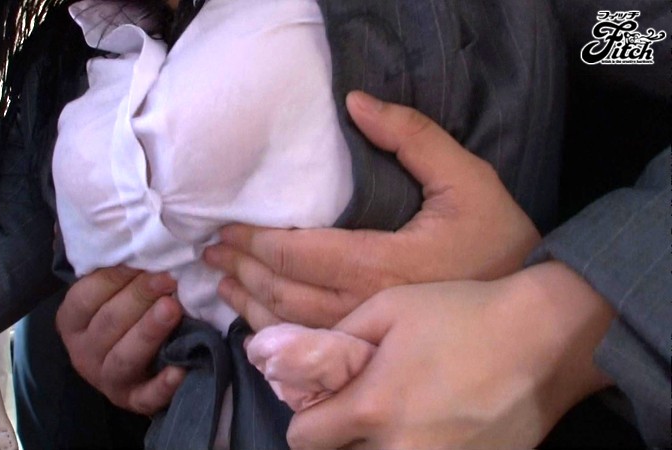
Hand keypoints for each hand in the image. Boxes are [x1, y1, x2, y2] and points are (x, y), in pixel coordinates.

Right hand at [56, 266, 185, 413]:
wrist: (133, 368)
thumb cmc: (122, 315)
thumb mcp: (107, 291)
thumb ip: (107, 262)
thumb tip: (98, 214)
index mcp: (72, 321)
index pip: (85, 297)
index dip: (114, 277)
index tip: (143, 260)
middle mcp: (84, 352)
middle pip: (109, 323)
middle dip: (139, 297)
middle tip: (168, 278)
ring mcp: (108, 379)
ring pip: (125, 356)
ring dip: (149, 331)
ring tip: (173, 308)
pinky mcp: (135, 401)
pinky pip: (147, 396)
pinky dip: (163, 384)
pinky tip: (180, 369)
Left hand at [204, 91, 539, 329]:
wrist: (531, 316)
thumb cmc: (499, 242)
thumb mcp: (467, 178)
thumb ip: (413, 136)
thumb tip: (356, 102)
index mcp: (381, 264)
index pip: (297, 255)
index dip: (254, 243)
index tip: (226, 231)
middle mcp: (365, 308)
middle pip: (282, 293)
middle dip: (240, 271)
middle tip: (211, 253)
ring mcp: (366, 341)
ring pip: (289, 327)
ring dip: (247, 303)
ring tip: (222, 284)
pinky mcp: (370, 358)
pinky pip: (309, 352)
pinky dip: (274, 336)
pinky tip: (256, 323)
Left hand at [287, 261, 615, 448]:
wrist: (544, 338)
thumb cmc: (461, 313)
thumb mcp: (386, 307)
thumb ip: (334, 340)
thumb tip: (288, 361)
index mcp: (373, 409)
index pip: (302, 439)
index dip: (306, 416)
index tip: (323, 398)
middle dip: (338, 437)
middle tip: (359, 405)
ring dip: (373, 447)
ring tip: (396, 413)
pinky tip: (432, 423)